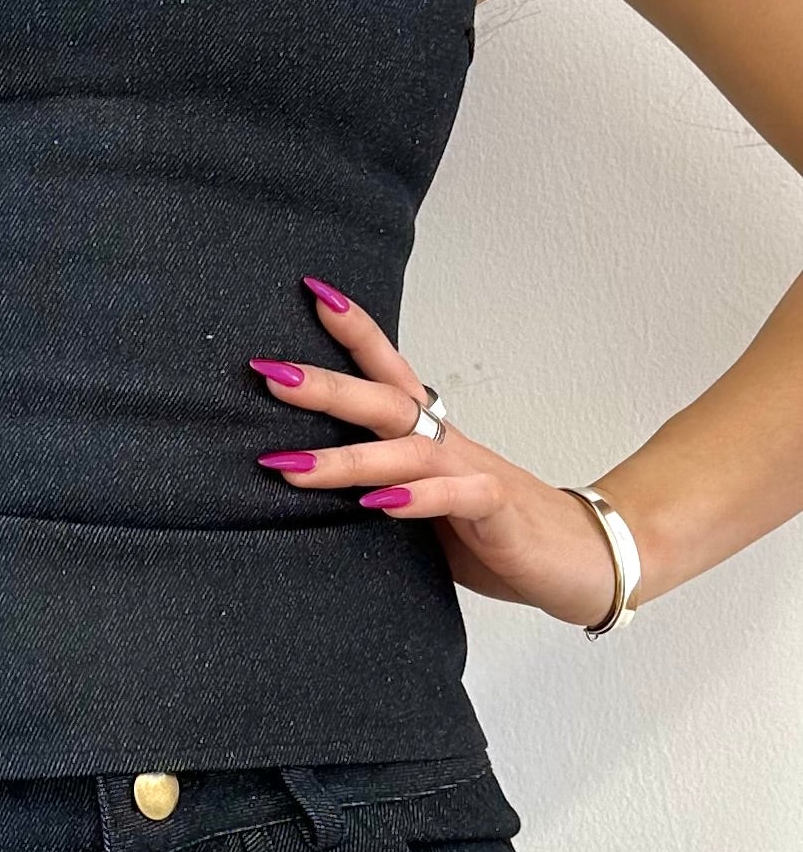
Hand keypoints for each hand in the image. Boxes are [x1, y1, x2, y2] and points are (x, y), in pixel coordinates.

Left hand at [250, 278, 619, 629]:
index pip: (390, 374)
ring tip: (288, 466)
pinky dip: (417, 498)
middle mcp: (450, 444)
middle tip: (268, 373)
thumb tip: (312, 486)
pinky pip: (457, 497)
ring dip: (346, 458)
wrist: (584, 557)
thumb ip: (382, 490)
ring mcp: (474, 474)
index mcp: (432, 438)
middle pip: (385, 401)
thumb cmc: (496, 533)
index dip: (356, 333)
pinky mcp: (498, 512)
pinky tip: (379, 504)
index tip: (312, 293)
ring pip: (408, 450)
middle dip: (325, 386)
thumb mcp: (426, 508)